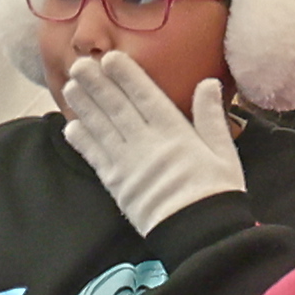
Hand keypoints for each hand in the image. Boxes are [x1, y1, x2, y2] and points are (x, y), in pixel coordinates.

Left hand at [61, 53, 244, 234]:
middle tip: (79, 64)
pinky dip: (83, 142)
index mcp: (176, 133)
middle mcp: (148, 144)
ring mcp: (129, 165)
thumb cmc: (217, 193)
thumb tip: (208, 84)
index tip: (110, 59)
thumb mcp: (224, 152)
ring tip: (70, 87)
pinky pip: (96, 159)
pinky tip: (71, 127)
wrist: (201, 236)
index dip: (126, 76)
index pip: (146, 97)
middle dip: (97, 84)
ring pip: (102, 129)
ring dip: (85, 107)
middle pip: (117, 108)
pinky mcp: (118, 186)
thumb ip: (211, 117)